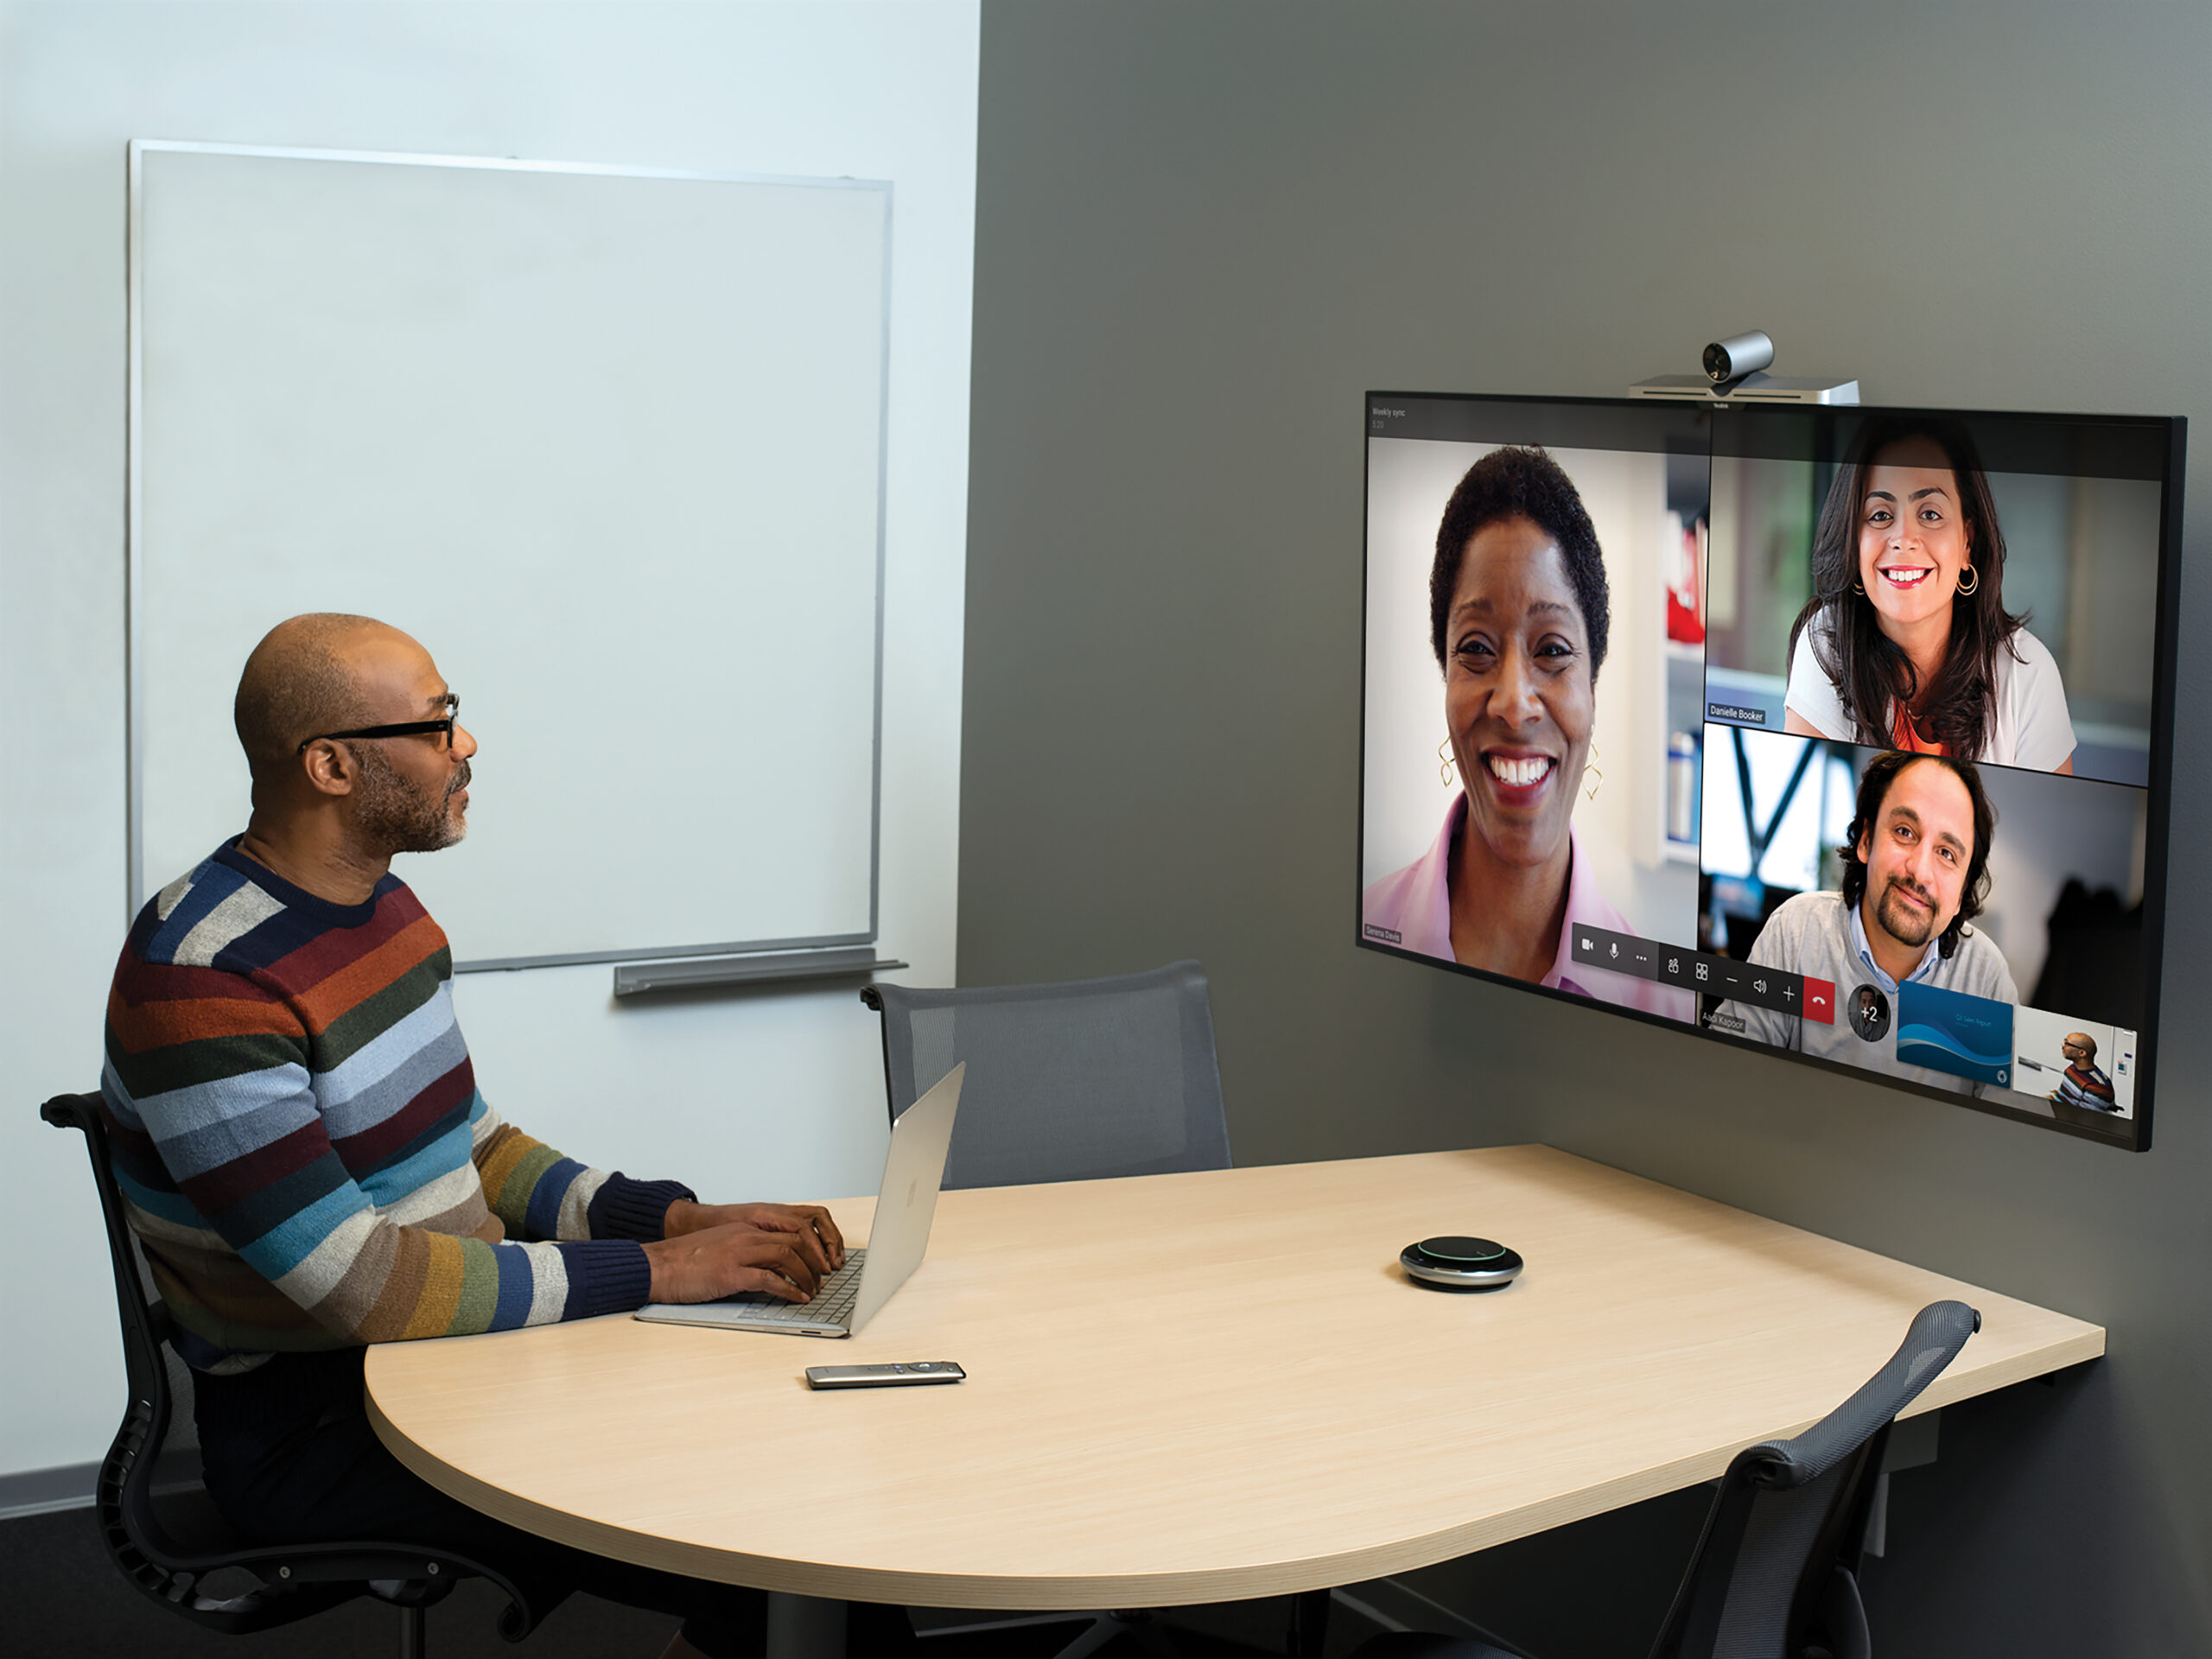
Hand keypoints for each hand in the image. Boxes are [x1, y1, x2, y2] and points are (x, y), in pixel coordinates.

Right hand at [665, 1199, 844, 1275]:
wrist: (657, 1266)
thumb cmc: (685, 1262)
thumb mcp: (722, 1248)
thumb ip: (746, 1253)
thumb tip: (772, 1272)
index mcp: (745, 1229)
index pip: (789, 1232)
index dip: (810, 1248)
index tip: (818, 1264)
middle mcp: (745, 1236)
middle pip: (795, 1242)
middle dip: (815, 1262)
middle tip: (822, 1280)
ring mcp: (738, 1253)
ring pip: (788, 1257)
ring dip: (806, 1276)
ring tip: (813, 1291)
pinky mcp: (731, 1273)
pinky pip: (770, 1280)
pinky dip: (789, 1290)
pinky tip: (797, 1299)